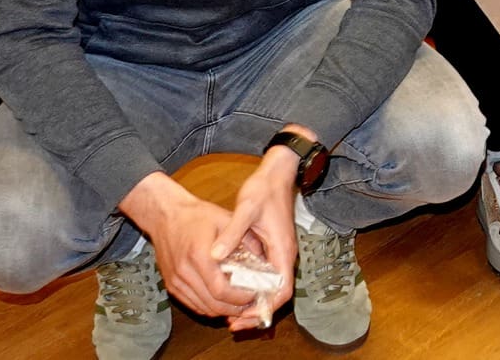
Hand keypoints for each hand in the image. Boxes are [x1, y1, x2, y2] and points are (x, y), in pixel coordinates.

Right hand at [118, 173, 258, 320]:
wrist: (166, 216)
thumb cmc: (197, 216)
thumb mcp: (226, 220)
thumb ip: (246, 240)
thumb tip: (264, 260)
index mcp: (199, 256)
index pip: (221, 290)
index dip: (240, 297)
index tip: (254, 294)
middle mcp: (185, 272)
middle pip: (212, 304)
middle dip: (234, 308)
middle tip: (251, 304)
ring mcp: (175, 281)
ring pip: (202, 308)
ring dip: (222, 311)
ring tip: (240, 305)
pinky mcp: (171, 285)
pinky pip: (192, 304)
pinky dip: (209, 307)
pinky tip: (222, 302)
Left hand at [210, 150, 299, 329]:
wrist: (277, 174)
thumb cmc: (264, 189)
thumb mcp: (246, 208)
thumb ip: (232, 232)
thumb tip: (215, 255)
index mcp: (282, 249)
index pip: (281, 291)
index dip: (264, 308)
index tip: (243, 317)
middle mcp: (284, 256)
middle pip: (276, 296)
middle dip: (255, 313)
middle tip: (232, 325)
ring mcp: (278, 254)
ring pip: (270, 289)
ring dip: (252, 304)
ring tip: (230, 315)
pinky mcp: (272, 251)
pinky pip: (265, 280)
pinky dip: (251, 291)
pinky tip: (233, 293)